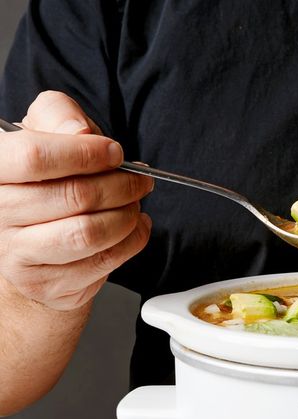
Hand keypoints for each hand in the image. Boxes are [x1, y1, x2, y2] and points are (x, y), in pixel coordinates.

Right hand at [0, 90, 152, 310]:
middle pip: (73, 197)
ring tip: (135, 205)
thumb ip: (60, 117)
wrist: (33, 242)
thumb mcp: (45, 134)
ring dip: (126, 217)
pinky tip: (133, 228)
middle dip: (120, 186)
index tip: (115, 153)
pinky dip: (130, 242)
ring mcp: (18, 254)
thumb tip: (81, 133)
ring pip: (89, 234)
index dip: (85, 154)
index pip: (34, 157)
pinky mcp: (46, 284)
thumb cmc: (44, 181)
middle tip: (140, 181)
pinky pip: (101, 262)